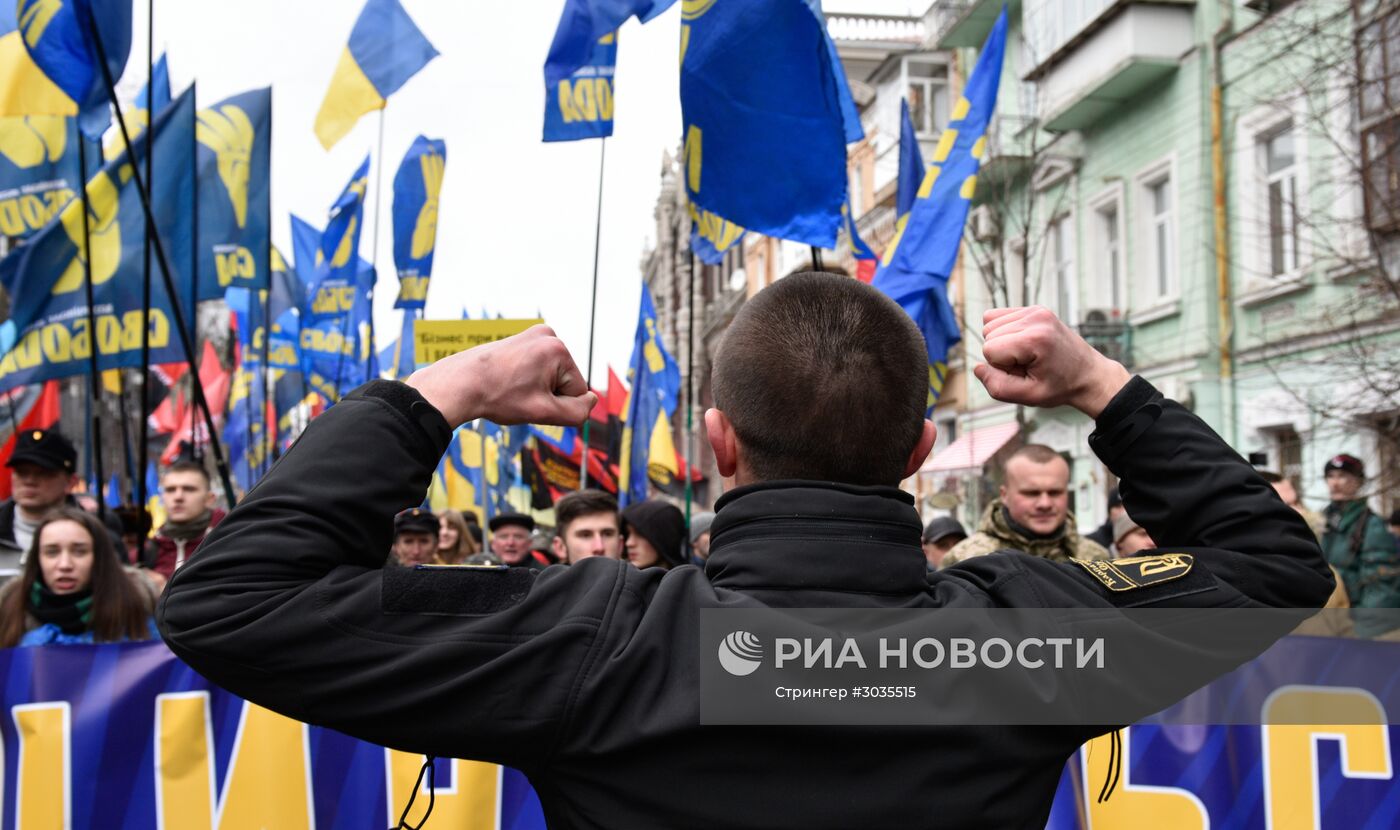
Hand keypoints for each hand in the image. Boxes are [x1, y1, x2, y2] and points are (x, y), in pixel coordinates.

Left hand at [406, 325, 596, 428]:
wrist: (458, 384)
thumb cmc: (498, 397)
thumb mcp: (543, 412)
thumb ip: (576, 412)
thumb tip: (592, 402)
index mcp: (557, 349)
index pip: (578, 391)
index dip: (557, 405)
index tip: (530, 401)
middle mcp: (548, 336)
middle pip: (564, 381)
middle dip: (546, 395)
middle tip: (517, 396)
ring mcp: (533, 335)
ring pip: (550, 376)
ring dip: (535, 389)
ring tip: (510, 388)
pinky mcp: (521, 340)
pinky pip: (536, 368)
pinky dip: (526, 379)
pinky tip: (507, 381)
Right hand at [972, 306, 1130, 417]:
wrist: (1089, 375)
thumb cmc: (1061, 387)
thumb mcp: (1029, 396)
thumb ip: (997, 386)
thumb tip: (978, 368)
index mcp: (1035, 338)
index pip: (989, 350)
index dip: (1001, 367)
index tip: (1024, 373)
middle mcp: (1035, 318)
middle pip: (988, 334)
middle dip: (1001, 354)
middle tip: (1027, 365)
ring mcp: (1036, 310)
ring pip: (990, 324)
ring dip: (1002, 343)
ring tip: (1027, 355)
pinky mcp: (1035, 309)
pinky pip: (999, 316)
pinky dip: (1004, 332)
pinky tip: (1023, 344)